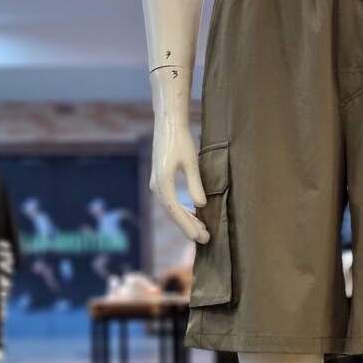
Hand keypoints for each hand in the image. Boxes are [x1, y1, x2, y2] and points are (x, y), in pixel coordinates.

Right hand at [149, 119, 209, 243]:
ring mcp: (157, 183)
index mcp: (162, 182)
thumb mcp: (191, 162)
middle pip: (173, 213)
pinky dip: (182, 210)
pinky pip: (171, 201)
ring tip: (202, 230)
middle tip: (206, 238)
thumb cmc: (180, 140)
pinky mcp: (161, 180)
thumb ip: (195, 184)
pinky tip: (193, 216)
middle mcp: (156, 186)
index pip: (175, 211)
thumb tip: (200, 205)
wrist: (167, 123)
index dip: (188, 226)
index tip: (200, 237)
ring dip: (186, 220)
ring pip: (172, 208)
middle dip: (189, 227)